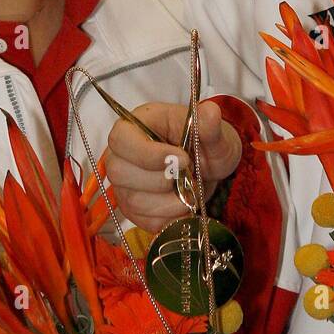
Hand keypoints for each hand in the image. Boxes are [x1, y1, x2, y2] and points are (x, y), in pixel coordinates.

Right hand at [105, 100, 241, 233]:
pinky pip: (144, 221)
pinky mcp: (133, 209)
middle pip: (119, 172)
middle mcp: (122, 155)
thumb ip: (210, 126)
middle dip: (160, 180)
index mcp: (136, 126)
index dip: (148, 154)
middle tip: (188, 175)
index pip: (120, 139)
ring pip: (133, 201)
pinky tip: (184, 204)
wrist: (209, 168)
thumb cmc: (205, 144)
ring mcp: (125, 184)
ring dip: (169, 202)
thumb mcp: (213, 132)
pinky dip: (170, 217)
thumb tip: (211, 111)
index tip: (183, 159)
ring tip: (191, 190)